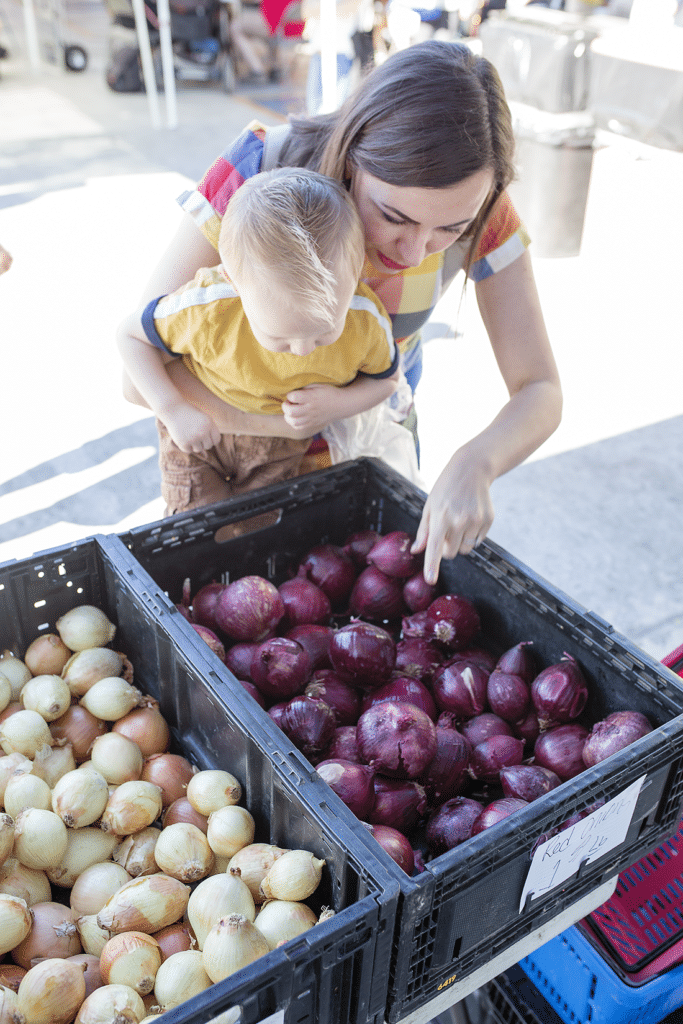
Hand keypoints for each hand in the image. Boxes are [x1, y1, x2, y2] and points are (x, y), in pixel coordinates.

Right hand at [162, 404, 221, 453]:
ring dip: (194, 445)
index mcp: (209, 424)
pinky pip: (189, 451)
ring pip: (198, 449)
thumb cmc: (188, 412)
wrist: (172, 409)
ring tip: (188, 435)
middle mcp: (203, 432)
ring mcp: (193, 438)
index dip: (211, 440)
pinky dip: (186, 446)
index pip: (216, 440)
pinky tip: (182, 437)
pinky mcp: (183, 443)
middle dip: (203, 442)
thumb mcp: (203, 417)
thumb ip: (210, 429)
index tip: (206, 438)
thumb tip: (213, 444)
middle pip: (208, 446)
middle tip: (195, 435)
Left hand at [282, 384, 339, 434]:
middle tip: (289, 403)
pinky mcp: (312, 424)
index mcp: (311, 397)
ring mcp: (311, 418)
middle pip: (291, 411)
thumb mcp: (318, 385)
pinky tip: (295, 417)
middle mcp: (310, 409)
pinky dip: (293, 422)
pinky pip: (298, 427)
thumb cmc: (328, 393)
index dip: (290, 395)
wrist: (341, 405)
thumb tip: (293, 390)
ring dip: (288, 415)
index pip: (293, 397)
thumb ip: (305, 387)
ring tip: (291, 410)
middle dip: (285, 406)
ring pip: (293, 421)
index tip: (293, 394)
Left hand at [411, 454, 494, 583]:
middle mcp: (459, 520)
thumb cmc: (445, 489)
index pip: (435, 547)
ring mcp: (476, 521)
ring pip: (466, 549)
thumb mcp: (429, 506)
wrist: (471, 469)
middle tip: (446, 530)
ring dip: (460, 542)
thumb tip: (416, 551)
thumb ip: (424, 531)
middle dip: (446, 547)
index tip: (430, 579)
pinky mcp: (488, 520)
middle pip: (451, 553)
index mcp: (441, 517)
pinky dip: (473, 535)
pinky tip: (470, 517)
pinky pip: (478, 541)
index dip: (432, 565)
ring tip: (459, 521)